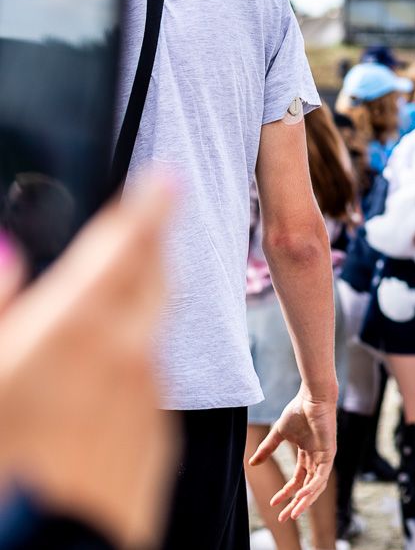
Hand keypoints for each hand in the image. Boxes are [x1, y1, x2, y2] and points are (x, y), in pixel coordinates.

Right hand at [0, 174, 177, 548]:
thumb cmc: (0, 465)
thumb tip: (5, 252)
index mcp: (82, 329)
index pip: (127, 248)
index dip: (149, 208)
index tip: (166, 180)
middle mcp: (130, 358)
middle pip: (153, 286)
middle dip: (153, 250)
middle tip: (151, 224)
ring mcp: (150, 404)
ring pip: (154, 338)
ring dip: (144, 309)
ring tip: (125, 293)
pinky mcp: (156, 447)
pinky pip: (152, 388)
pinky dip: (136, 367)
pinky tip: (108, 380)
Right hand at [249, 388, 336, 520]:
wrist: (311, 397)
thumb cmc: (298, 411)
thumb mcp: (278, 434)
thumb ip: (267, 449)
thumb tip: (251, 463)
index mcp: (308, 454)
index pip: (298, 480)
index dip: (286, 493)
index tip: (273, 503)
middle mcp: (317, 458)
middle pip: (307, 488)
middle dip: (296, 504)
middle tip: (285, 518)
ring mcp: (324, 457)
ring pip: (316, 486)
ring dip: (305, 501)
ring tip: (293, 513)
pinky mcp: (329, 453)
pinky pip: (322, 476)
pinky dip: (313, 488)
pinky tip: (302, 497)